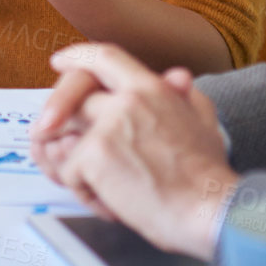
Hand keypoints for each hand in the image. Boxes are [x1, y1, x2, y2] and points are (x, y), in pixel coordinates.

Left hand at [30, 43, 236, 259]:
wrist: (209, 210)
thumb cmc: (208, 176)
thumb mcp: (203, 121)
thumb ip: (185, 96)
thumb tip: (178, 75)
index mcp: (152, 88)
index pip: (105, 56)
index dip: (78, 57)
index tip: (60, 62)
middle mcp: (128, 100)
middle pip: (74, 96)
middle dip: (59, 118)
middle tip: (55, 141)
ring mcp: (109, 125)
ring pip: (66, 135)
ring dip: (74, 162)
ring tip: (101, 186)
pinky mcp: (95, 155)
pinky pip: (69, 170)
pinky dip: (85, 193)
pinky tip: (112, 205)